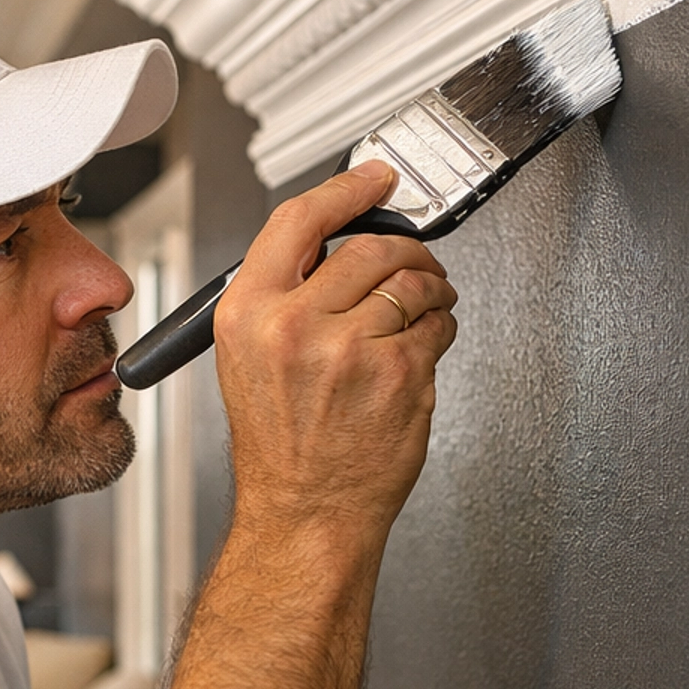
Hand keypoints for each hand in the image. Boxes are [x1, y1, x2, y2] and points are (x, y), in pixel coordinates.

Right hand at [214, 159, 457, 548]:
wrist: (305, 511)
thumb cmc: (280, 447)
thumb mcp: (248, 360)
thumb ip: (283, 298)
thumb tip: (335, 249)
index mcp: (248, 314)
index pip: (299, 220)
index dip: (346, 189)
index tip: (374, 176)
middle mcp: (294, 326)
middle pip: (368, 247)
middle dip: (405, 248)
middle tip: (416, 258)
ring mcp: (350, 350)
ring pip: (411, 283)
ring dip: (431, 288)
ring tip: (426, 304)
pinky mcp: (399, 373)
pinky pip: (436, 326)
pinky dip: (441, 328)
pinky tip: (423, 346)